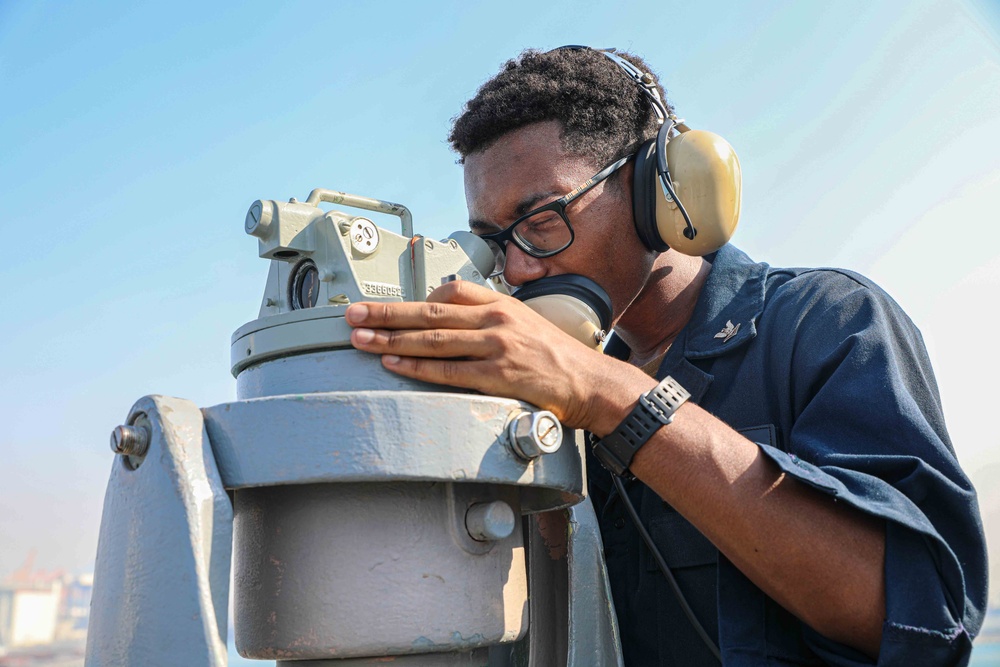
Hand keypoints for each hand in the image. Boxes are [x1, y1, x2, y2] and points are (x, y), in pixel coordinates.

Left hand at [345, 280, 631, 430]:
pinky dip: (417, 368)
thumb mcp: (524, 324)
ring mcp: (496, 347)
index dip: (413, 297)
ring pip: (432, 340)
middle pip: (429, 312)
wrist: (590, 382)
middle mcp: (495, 320)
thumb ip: (489, 319)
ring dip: (392, 340)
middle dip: (386, 314)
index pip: (450, 291)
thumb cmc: (557, 357)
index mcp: (501, 304)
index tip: (384, 304)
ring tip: (362, 340)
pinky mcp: (498, 376)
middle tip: (353, 315)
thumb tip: (452, 320)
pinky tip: (394, 365)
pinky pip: (448, 371)